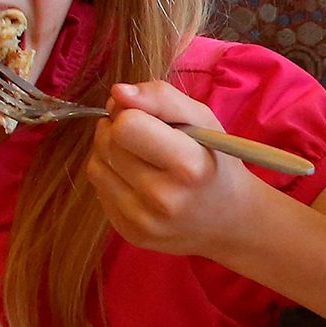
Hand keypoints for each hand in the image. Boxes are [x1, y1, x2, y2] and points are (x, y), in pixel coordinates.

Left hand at [85, 80, 267, 259]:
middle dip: (120, 131)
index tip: (149, 119)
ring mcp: (144, 221)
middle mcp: (164, 198)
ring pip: (95, 165)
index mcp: (189, 166)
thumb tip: (117, 93)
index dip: (133, 113)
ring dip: (111, 153)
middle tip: (146, 138)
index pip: (126, 125)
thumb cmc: (217, 162)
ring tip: (141, 158)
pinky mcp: (130, 234)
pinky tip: (137, 181)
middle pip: (108, 143)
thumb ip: (162, 97)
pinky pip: (98, 189)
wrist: (230, 219)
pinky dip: (112, 177)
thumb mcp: (204, 120)